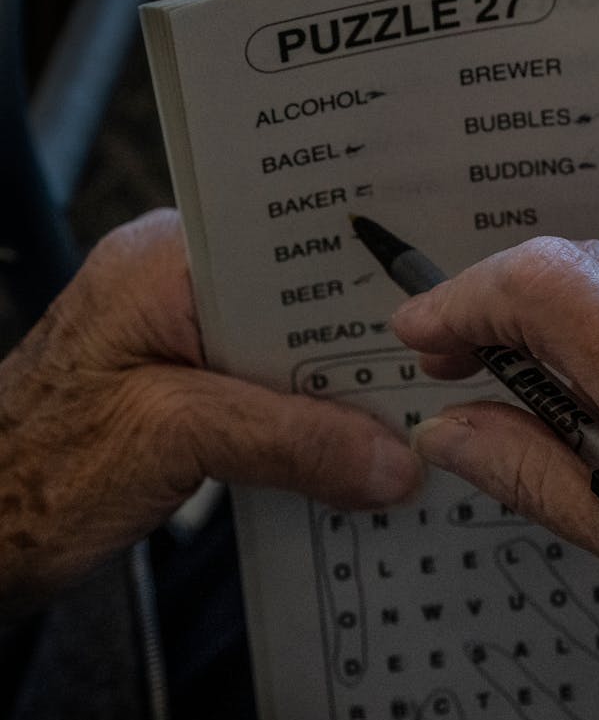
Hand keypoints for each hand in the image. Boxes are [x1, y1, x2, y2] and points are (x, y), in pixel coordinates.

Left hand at [0, 209, 421, 614]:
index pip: (293, 247)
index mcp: (166, 259)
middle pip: (303, 303)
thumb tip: (391, 459)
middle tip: (437, 377)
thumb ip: (288, 441)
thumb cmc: (29, 473)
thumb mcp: (173, 440)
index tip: (434, 312)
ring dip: (341, 395)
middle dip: (364, 347)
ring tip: (405, 423)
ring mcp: (183, 337)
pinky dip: (311, 424)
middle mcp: (178, 285)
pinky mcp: (189, 387)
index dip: (366, 278)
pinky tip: (352, 454)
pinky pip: (274, 391)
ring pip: (294, 353)